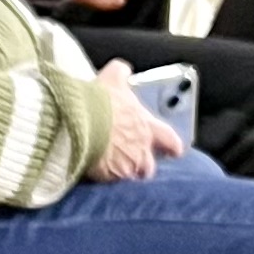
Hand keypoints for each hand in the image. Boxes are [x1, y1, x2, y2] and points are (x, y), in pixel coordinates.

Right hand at [90, 60, 181, 181]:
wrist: (79, 123)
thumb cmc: (100, 103)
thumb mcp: (112, 79)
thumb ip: (121, 73)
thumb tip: (122, 69)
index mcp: (147, 127)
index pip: (169, 139)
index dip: (172, 145)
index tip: (174, 150)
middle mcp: (140, 150)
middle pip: (149, 166)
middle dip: (144, 166)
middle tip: (136, 164)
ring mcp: (124, 167)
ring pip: (130, 177)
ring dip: (124, 174)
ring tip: (112, 171)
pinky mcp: (105, 179)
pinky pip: (107, 183)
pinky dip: (103, 180)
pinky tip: (94, 174)